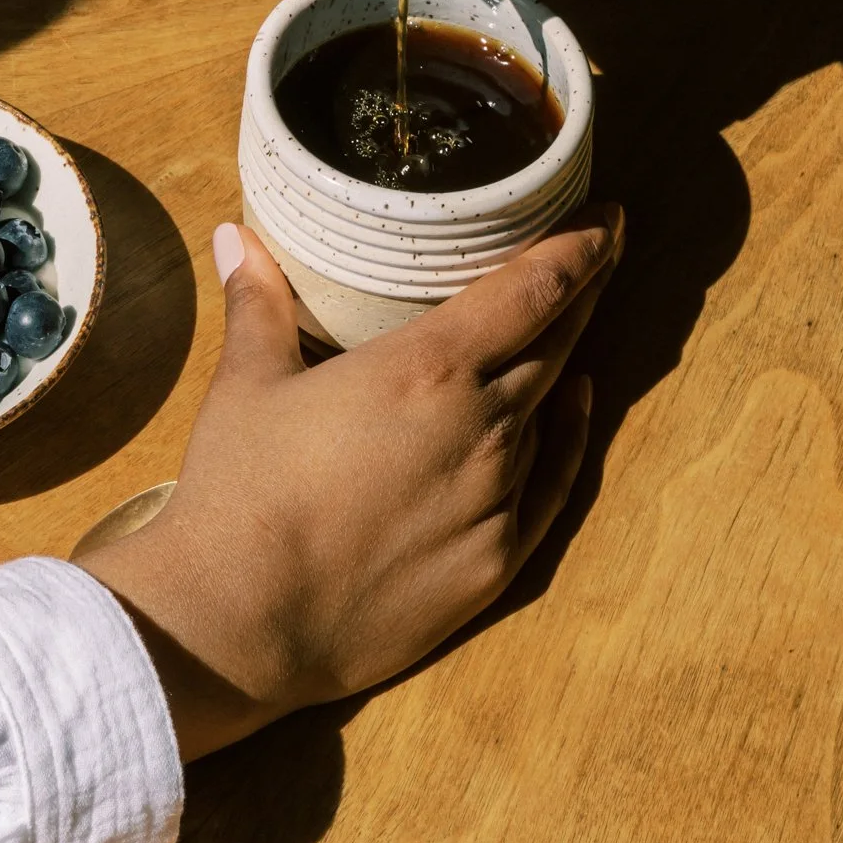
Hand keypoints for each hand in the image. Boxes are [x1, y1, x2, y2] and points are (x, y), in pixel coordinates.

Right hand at [83, 208, 620, 761]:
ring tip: (566, 323)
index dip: (579, 247)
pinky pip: (549, 484)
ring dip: (562, 360)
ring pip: (548, 407)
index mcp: (427, 368)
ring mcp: (494, 498)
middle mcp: (480, 426)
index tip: (609, 218)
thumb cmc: (239, 493)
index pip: (532, 289)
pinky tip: (576, 405)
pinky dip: (568, 436)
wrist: (240, 625)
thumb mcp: (247, 383)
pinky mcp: (494, 562)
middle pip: (556, 340)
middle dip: (583, 290)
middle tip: (603, 250)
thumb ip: (257, 302)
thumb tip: (233, 237)